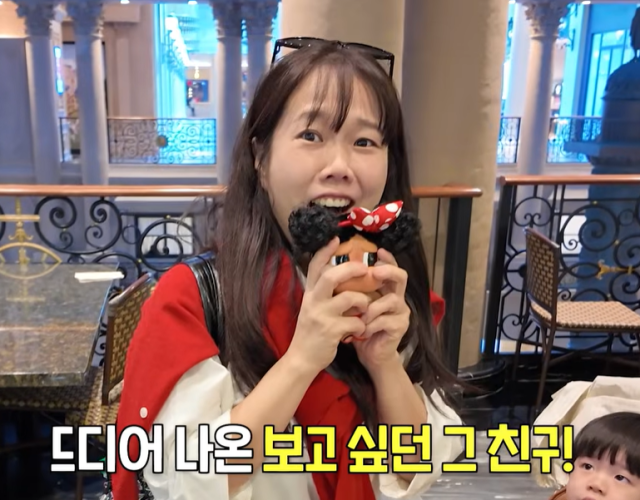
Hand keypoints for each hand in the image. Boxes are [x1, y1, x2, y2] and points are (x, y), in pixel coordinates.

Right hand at [286, 237, 371, 375]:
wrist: (302, 358)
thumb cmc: (311, 331)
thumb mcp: (311, 307)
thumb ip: (322, 292)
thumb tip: (337, 274)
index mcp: (309, 294)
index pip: (314, 267)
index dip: (325, 251)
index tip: (336, 239)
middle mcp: (313, 302)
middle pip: (331, 277)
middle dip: (351, 269)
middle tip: (364, 268)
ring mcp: (321, 316)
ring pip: (349, 298)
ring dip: (363, 300)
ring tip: (365, 306)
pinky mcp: (331, 332)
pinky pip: (355, 322)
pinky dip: (362, 325)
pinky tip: (360, 330)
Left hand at [353, 248, 410, 372]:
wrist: (370, 355)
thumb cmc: (359, 327)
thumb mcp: (352, 305)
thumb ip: (350, 289)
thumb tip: (332, 269)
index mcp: (384, 288)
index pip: (389, 267)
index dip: (387, 258)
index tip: (378, 250)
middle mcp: (396, 297)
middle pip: (401, 276)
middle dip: (388, 271)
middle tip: (375, 272)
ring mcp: (400, 312)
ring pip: (391, 299)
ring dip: (371, 307)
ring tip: (359, 316)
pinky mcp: (400, 327)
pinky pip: (384, 320)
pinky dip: (370, 325)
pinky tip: (362, 331)